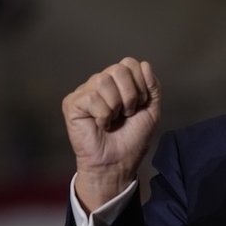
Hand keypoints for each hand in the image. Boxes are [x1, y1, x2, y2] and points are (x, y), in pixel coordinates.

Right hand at [62, 57, 160, 210]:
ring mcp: (85, 92)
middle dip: (130, 95)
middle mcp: (101, 83)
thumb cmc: (133, 139)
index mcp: (119, 82)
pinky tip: (100, 125)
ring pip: (103, 80)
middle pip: (118, 69)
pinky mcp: (72, 103)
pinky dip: (102, 115)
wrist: (119, 162)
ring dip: (116, 106)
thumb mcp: (152, 110)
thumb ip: (152, 86)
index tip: (140, 105)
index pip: (130, 63)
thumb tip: (145, 64)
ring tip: (113, 120)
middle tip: (127, 114)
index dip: (140, 84)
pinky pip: (91, 97)